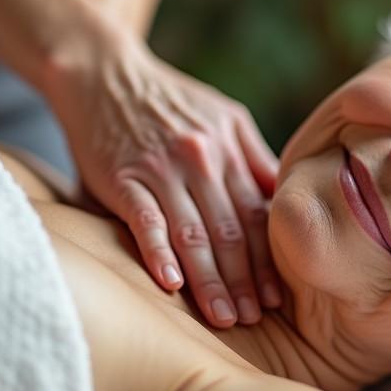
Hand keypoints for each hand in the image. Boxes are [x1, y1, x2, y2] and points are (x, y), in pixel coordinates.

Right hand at [47, 33, 281, 327]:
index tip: (279, 298)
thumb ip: (254, 160)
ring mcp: (161, 168)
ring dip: (211, 280)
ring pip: (193, 233)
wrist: (105, 73)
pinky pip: (145, 220)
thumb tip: (286, 204)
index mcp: (229, 149)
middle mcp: (201, 160)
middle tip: (256, 318)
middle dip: (245, 280)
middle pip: (230, 230)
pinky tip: (171, 285)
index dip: (268, 259)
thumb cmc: (172, 102)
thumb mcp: (226, 117)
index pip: (255, 215)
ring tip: (225, 317)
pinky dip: (159, 253)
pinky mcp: (121, 175)